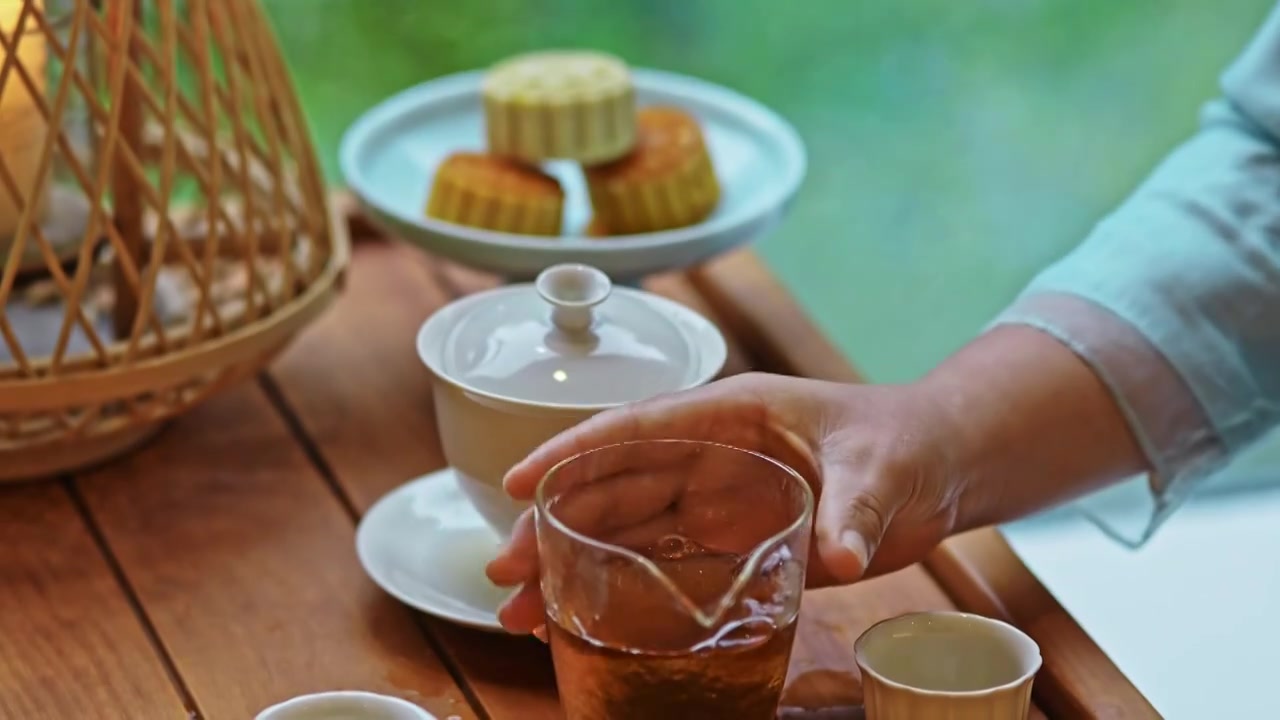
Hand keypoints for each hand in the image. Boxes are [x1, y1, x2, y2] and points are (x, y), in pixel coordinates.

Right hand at [485, 371, 968, 634]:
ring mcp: (718, 502)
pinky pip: (665, 567)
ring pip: (628, 533)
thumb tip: (838, 558)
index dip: (572, 453)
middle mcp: (711, 457)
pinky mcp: (734, 543)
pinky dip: (622, 592)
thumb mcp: (882, 469)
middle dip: (555, 525)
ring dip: (575, 565)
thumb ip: (855, 509)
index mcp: (731, 416)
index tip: (516, 482)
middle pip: (615, 489)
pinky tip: (587, 620)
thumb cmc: (907, 443)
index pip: (636, 429)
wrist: (940, 468)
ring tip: (522, 612)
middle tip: (504, 570)